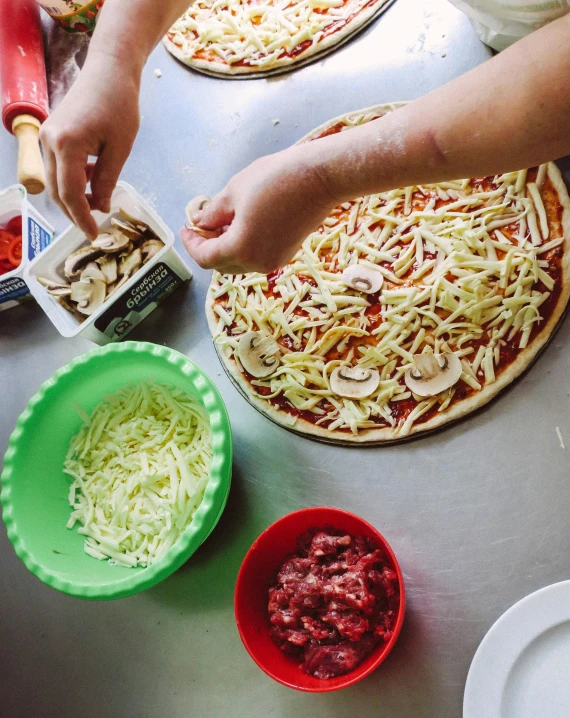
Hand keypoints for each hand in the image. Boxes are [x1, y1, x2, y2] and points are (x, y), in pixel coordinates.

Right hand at [40, 52, 139, 238]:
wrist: (108, 70)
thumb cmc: (119, 104)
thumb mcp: (120, 148)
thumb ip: (107, 180)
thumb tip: (101, 206)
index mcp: (67, 146)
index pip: (70, 194)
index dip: (82, 218)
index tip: (94, 234)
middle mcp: (49, 142)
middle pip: (57, 191)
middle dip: (75, 213)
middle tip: (94, 227)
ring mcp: (46, 136)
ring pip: (54, 181)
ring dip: (74, 196)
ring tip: (99, 200)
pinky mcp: (50, 133)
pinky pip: (57, 166)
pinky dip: (72, 179)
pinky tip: (93, 178)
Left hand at [180, 146, 336, 273]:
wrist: (319, 178)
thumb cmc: (275, 179)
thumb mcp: (234, 192)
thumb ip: (212, 214)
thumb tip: (200, 222)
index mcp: (240, 249)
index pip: (205, 258)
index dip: (191, 244)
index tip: (186, 227)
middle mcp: (257, 263)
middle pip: (221, 264)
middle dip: (207, 247)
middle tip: (202, 224)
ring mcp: (274, 261)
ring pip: (239, 263)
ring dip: (226, 247)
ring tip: (222, 222)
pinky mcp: (286, 254)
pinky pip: (256, 257)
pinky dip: (244, 246)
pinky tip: (243, 224)